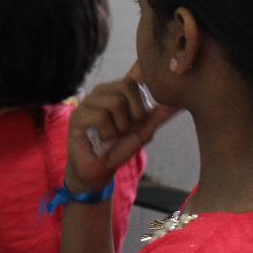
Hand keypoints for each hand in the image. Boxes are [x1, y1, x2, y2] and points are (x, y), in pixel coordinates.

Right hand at [65, 62, 179, 193]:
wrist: (96, 174)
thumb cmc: (116, 150)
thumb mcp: (140, 134)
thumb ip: (154, 119)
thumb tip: (175, 105)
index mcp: (115, 91)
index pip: (133, 78)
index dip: (141, 87)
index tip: (139, 112)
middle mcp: (101, 92)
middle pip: (128, 86)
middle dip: (135, 114)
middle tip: (126, 130)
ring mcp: (87, 102)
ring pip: (116, 102)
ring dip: (121, 126)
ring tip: (113, 136)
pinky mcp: (78, 116)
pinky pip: (101, 116)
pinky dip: (108, 132)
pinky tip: (103, 139)